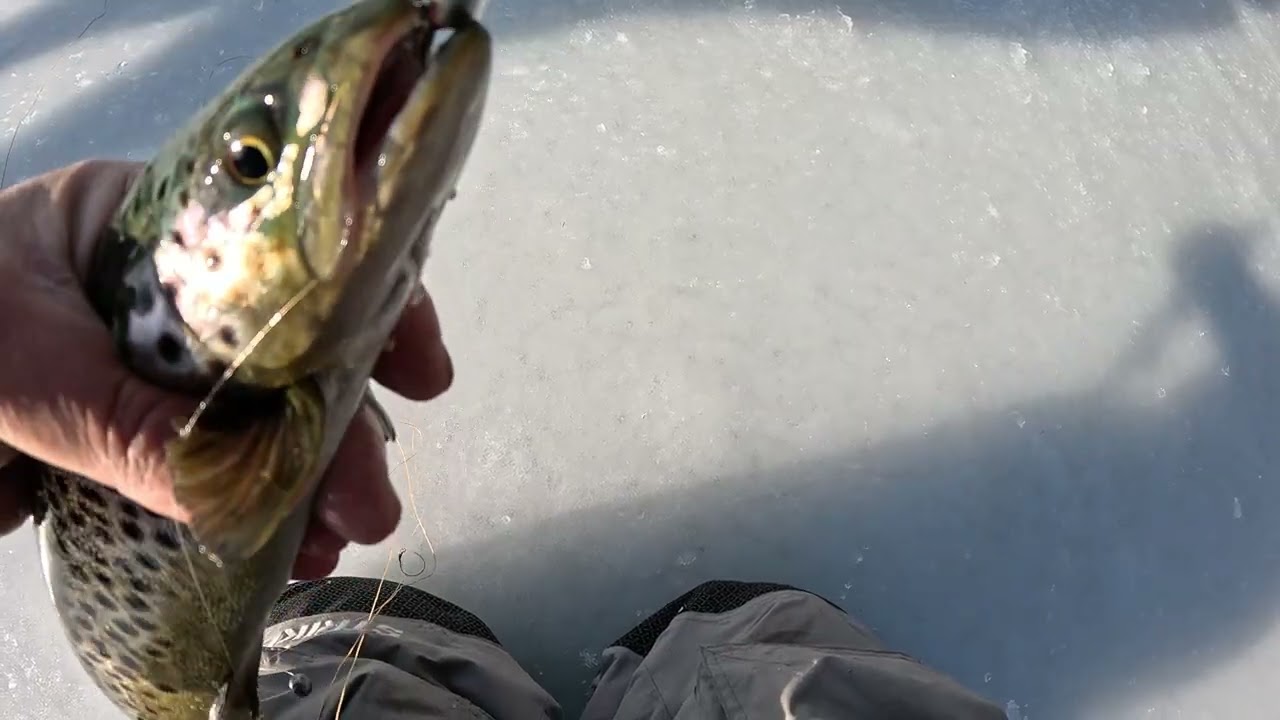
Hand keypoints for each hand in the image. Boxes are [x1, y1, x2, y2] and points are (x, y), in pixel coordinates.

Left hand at [0, 159, 451, 578]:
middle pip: (282, 350)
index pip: (283, 251)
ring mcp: (141, 366)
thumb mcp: (18, 365)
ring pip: (252, 417)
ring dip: (301, 479)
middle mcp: (155, 290)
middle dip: (337, 426)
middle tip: (370, 501)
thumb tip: (239, 497)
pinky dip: (243, 509)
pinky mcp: (118, 433)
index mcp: (141, 225)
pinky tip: (279, 547)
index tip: (418, 372)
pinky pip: (202, 469)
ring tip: (333, 540)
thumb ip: (121, 423)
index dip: (364, 303)